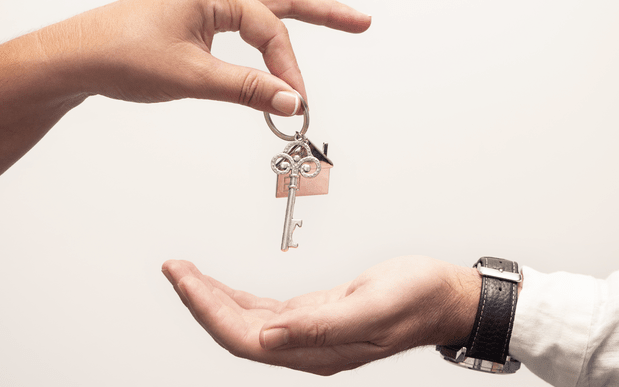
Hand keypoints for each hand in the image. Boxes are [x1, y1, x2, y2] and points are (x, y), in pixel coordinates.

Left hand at [63, 0, 370, 113]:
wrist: (76, 56)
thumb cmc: (120, 54)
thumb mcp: (190, 76)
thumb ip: (244, 89)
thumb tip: (290, 101)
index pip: (270, 31)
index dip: (289, 68)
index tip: (297, 102)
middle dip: (324, 10)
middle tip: (361, 21)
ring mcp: (204, 2)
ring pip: (265, 2)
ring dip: (301, 4)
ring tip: (334, 1)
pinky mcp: (195, 19)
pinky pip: (244, 15)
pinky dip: (269, 18)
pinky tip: (276, 20)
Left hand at [161, 256, 480, 374]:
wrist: (443, 296)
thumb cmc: (417, 299)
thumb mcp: (373, 307)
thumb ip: (321, 327)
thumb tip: (269, 338)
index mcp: (318, 350)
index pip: (246, 339)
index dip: (210, 312)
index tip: (185, 281)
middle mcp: (307, 346)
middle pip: (238, 332)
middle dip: (201, 301)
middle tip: (175, 269)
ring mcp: (309, 333)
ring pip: (247, 321)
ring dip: (213, 298)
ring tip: (186, 273)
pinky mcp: (314, 316)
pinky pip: (264, 310)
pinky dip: (237, 296)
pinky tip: (222, 286)